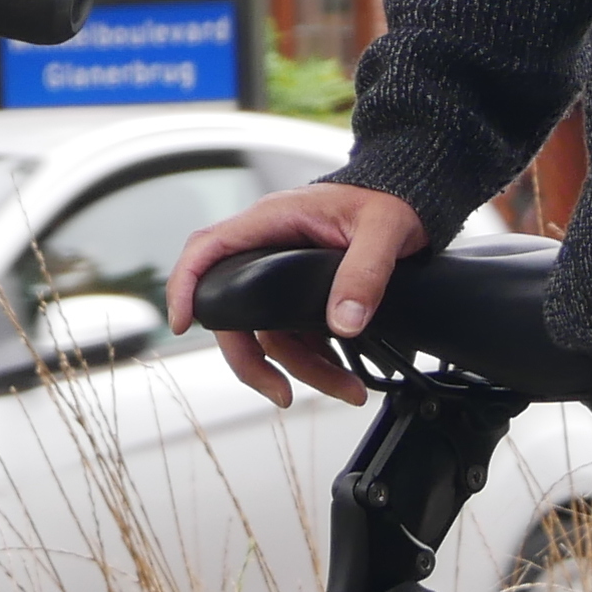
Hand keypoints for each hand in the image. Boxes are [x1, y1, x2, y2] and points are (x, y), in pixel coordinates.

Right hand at [168, 182, 428, 406]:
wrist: (408, 199)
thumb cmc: (388, 199)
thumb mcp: (382, 231)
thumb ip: (364, 273)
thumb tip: (345, 322)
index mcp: (272, 221)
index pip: (208, 249)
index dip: (186, 285)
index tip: (182, 324)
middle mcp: (268, 247)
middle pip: (234, 309)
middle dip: (253, 359)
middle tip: (281, 393)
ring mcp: (282, 271)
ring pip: (269, 330)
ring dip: (303, 368)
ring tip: (346, 390)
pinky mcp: (301, 290)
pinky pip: (295, 332)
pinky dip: (317, 358)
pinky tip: (345, 374)